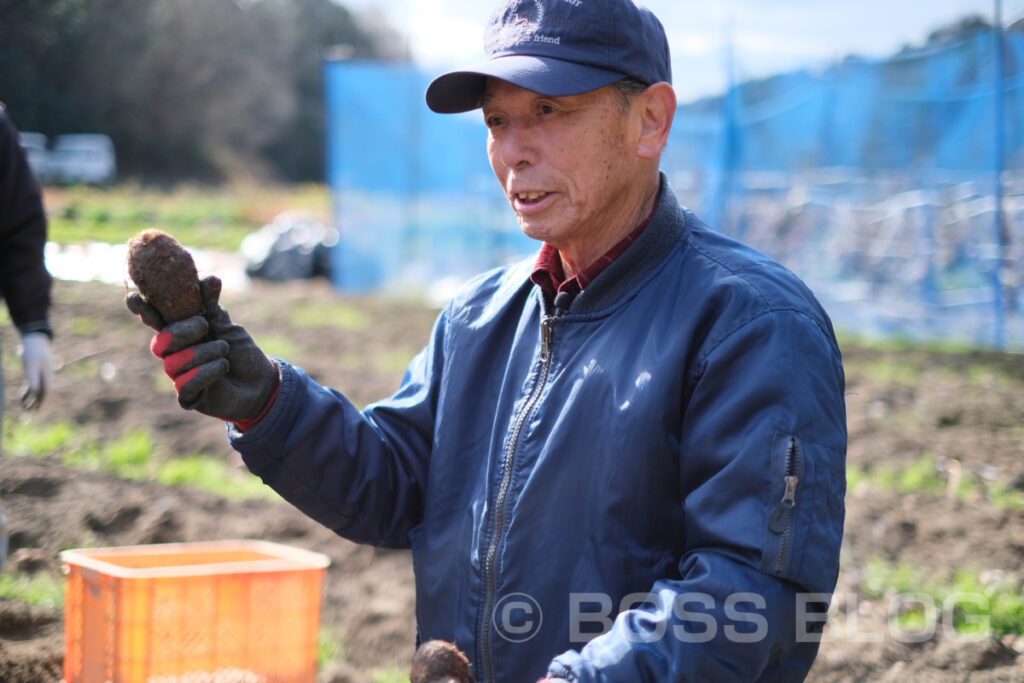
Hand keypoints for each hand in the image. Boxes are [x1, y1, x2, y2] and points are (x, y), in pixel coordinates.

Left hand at [20, 331, 53, 409]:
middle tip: (30, 412)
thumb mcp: (31, 365)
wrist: (34, 339)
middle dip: (37, 403)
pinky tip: (24, 395)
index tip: (36, 411)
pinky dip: (30, 391)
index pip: (46, 392)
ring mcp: (43, 373)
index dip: (42, 402)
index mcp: (47, 375)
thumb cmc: (32, 351)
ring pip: (39, 389)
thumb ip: (33, 379)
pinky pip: (35, 384)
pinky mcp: (37, 371)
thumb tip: (33, 393)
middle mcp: (47, 375)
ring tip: (25, 406)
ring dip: (33, 398)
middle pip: (43, 392)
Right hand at [127, 276, 277, 421]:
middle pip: (159, 344)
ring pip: (174, 364)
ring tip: (224, 349)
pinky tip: (223, 367)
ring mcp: (180, 377)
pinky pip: (184, 386)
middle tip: (204, 325)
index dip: (142, 310)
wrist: (261, 382)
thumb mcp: (227, 327)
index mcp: (181, 334)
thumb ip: (213, 307)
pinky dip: (206, 373)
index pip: (155, 321)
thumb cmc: (239, 352)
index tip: (135, 297)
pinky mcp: (189, 398)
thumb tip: (209, 279)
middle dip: (180, 332)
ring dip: (203, 353)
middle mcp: (175, 355)